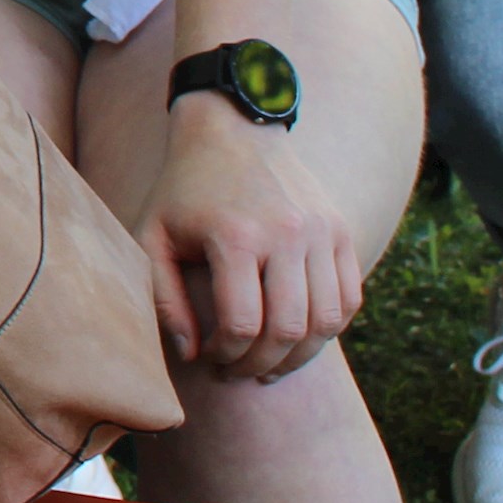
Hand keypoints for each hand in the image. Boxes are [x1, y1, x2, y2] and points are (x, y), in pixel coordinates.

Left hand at [140, 96, 361, 380]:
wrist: (233, 129)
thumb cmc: (184, 190)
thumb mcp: (153, 236)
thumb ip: (164, 298)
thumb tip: (191, 355)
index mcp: (234, 235)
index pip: (242, 324)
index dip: (226, 355)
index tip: (211, 360)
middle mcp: (285, 233)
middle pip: (289, 329)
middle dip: (262, 364)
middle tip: (240, 372)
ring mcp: (320, 231)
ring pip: (326, 321)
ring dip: (300, 355)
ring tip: (271, 364)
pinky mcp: (340, 230)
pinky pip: (349, 299)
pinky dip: (329, 327)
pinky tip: (299, 336)